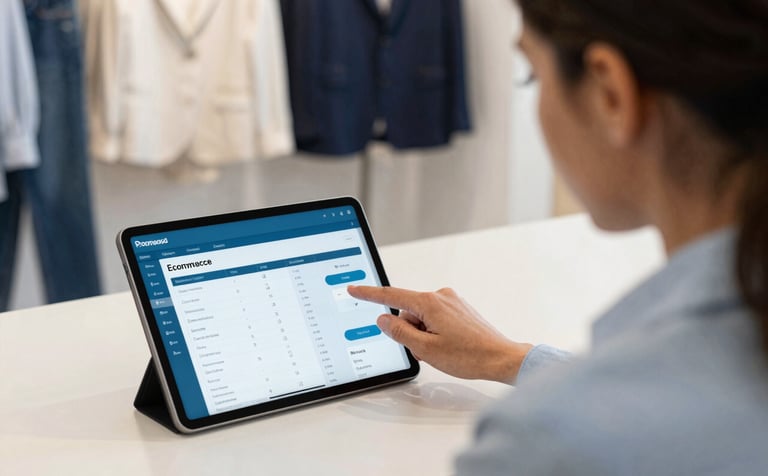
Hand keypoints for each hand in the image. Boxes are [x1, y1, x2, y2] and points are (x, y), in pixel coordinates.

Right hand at [347, 285, 533, 383]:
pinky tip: (448, 346)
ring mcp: (451, 301)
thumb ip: (399, 332)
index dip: (369, 294)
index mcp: (429, 302)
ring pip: (421, 318)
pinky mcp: (458, 309)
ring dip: (423, 335)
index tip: (354, 289)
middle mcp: (440, 296)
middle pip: (408, 313)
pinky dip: (434, 333)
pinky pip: (435, 318)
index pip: (391, 296)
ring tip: (441, 351)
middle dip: (410, 333)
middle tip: (426, 351)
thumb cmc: (468, 356)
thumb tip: (383, 319)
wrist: (500, 358)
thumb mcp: (425, 349)